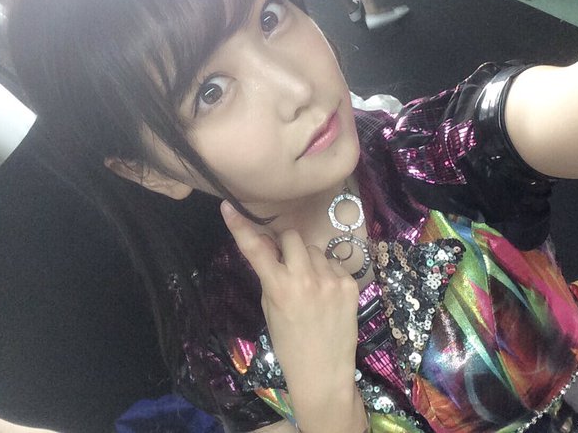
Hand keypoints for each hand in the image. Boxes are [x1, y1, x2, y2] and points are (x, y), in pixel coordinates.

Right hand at [220, 201, 360, 415]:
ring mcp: (330, 279)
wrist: (323, 372)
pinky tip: (326, 294)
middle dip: (286, 245)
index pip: (255, 249)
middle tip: (286, 262)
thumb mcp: (270, 310)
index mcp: (279, 288)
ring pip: (314, 250)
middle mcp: (305, 278)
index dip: (239, 227)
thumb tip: (269, 247)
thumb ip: (269, 276)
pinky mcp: (349, 283)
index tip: (228, 206)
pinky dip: (327, 272)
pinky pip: (333, 263)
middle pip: (292, 237)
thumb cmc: (289, 344)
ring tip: (310, 286)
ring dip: (308, 260)